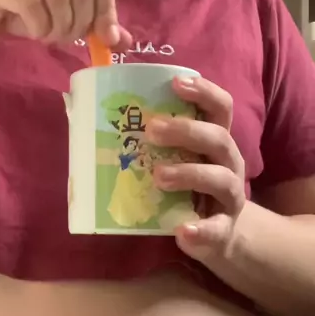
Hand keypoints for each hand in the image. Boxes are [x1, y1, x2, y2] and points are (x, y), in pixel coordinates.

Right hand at [0, 0, 131, 51]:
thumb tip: (122, 41)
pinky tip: (34, 33)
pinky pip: (32, 4)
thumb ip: (94, 23)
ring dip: (60, 26)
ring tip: (50, 36)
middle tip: (68, 38)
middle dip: (81, 21)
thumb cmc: (17, 13)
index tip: (101, 34)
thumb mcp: (63, 15)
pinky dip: (39, 27)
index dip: (107, 7)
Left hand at [147, 76, 245, 265]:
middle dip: (186, 131)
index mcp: (215, 138)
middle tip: (152, 130)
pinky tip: (181, 231)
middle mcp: (228, 162)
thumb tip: (85, 112)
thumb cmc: (185, 183)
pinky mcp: (224, 229)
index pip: (220, 107)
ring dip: (189, 174)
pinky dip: (200, 230)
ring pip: (220, 179)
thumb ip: (146, 137)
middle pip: (219, 138)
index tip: (176, 83)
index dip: (203, 91)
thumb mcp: (173, 156)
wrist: (214, 232)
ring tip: (158, 176)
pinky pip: (217, 228)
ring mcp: (229, 196)